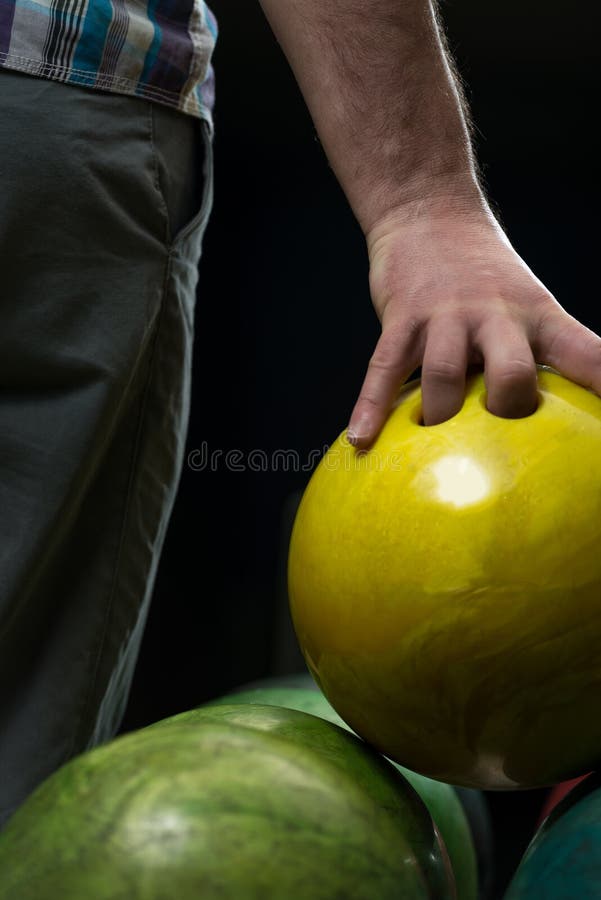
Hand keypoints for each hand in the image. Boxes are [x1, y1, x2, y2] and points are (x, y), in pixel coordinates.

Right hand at [347, 202, 600, 447]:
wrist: (430, 213)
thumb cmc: (485, 280)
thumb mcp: (526, 308)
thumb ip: (535, 360)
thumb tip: (532, 428)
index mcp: (539, 318)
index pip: (585, 355)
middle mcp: (497, 315)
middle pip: (512, 373)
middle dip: (505, 414)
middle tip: (496, 447)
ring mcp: (446, 315)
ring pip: (446, 375)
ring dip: (440, 419)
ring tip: (434, 457)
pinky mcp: (401, 317)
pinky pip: (385, 368)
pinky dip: (371, 407)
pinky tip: (362, 439)